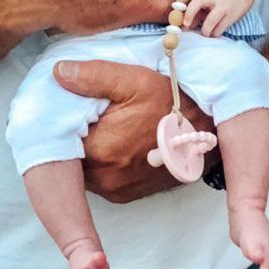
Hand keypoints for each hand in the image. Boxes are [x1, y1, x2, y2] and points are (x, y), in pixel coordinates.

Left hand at [54, 59, 217, 202]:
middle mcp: (105, 179)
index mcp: (101, 150)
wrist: (210, 130)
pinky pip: (100, 178)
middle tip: (84, 112)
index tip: (64, 104)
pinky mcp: (127, 195)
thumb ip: (92, 76)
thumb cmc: (173, 101)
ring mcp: (116, 190)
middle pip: (70, 156)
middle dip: (72, 136)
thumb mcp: (134, 80)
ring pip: (84, 168)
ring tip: (99, 124)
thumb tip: (58, 73)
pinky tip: (112, 139)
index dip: (61, 120)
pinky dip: (101, 161)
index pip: (61, 138)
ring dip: (86, 149)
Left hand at [183, 0, 251, 36]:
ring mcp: (227, 12)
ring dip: (209, 33)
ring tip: (207, 29)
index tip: (185, 24)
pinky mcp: (232, 20)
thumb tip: (187, 27)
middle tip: (197, 31)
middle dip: (203, 30)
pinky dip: (214, 33)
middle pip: (210, 21)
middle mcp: (219, 4)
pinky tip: (213, 29)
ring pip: (216, 31)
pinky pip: (220, 32)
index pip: (198, 2)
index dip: (190, 13)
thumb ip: (196, 12)